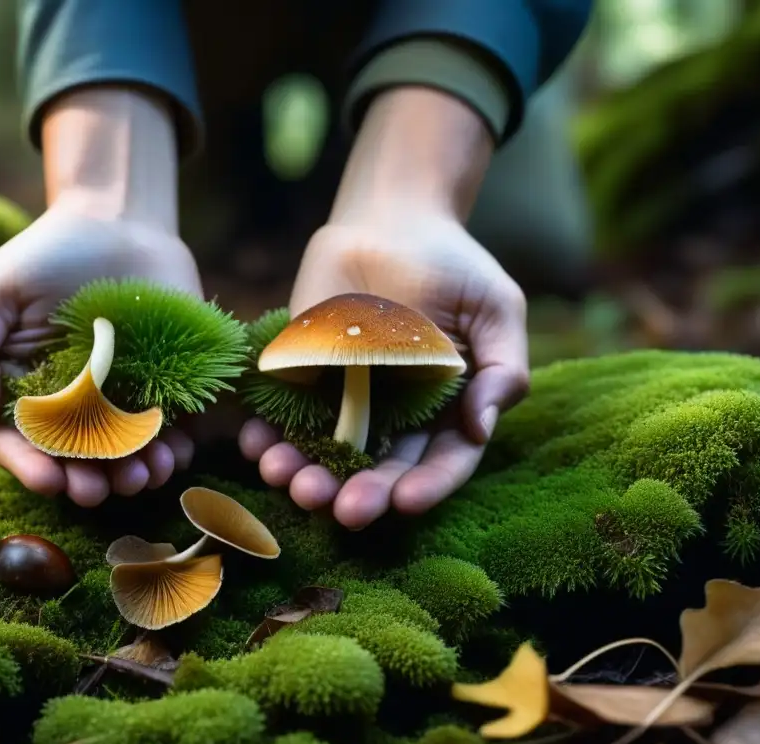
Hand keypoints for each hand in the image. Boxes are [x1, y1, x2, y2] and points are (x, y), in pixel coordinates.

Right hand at [0, 195, 202, 505]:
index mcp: (24, 393)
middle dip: (85, 480)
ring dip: (131, 473)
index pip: (20, 443)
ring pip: (125, 453)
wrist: (117, 221)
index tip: (48, 481)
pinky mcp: (167, 388)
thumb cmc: (43, 256)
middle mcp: (72, 407)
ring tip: (140, 476)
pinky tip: (173, 453)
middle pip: (75, 459)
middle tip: (95, 491)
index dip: (30, 467)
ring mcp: (121, 401)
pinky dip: (172, 448)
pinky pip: (170, 429)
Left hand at [239, 211, 528, 528]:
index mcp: (445, 411)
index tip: (407, 501)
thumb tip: (481, 428)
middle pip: (379, 468)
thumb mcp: (495, 309)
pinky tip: (256, 444)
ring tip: (288, 480)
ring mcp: (344, 399)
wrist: (390, 216)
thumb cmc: (452, 262)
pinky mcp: (302, 377)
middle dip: (362, 493)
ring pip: (324, 451)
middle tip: (343, 510)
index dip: (427, 486)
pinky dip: (267, 433)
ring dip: (306, 472)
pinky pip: (281, 415)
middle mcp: (394, 416)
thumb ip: (502, 369)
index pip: (440, 462)